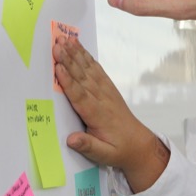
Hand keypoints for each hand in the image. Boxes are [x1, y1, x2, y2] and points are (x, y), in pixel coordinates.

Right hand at [52, 36, 168, 192]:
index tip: (58, 68)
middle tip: (57, 45)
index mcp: (98, 116)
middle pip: (83, 77)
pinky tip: (78, 47)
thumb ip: (87, 146)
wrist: (139, 144)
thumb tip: (71, 139)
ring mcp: (106, 91)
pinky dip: (87, 57)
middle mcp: (102, 100)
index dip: (68, 82)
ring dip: (76, 54)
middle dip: (69, 60)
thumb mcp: (103, 156)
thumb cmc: (118, 150)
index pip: (81, 96)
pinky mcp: (108, 88)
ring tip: (65, 40)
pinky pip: (96, 69)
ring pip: (89, 70)